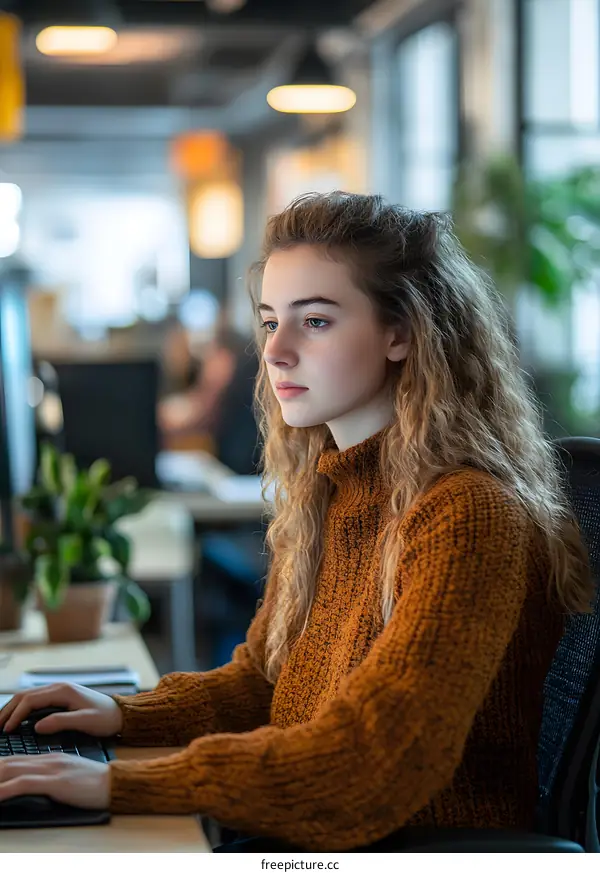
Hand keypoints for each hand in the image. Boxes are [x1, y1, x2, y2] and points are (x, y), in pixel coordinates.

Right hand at [0, 683, 123, 736]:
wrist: (121, 713)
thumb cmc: (105, 718)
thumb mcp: (85, 721)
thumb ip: (61, 722)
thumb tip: (37, 727)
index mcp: (63, 691)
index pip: (30, 700)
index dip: (16, 715)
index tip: (6, 730)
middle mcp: (58, 687)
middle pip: (24, 695)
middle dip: (8, 710)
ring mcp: (59, 691)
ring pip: (28, 696)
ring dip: (12, 708)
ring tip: (1, 723)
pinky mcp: (60, 697)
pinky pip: (35, 700)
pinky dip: (21, 708)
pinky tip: (16, 718)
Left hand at [0, 754, 108, 808]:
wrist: (115, 782)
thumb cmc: (94, 783)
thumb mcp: (69, 776)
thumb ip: (50, 776)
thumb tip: (31, 784)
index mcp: (49, 757)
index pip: (13, 759)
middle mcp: (46, 759)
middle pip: (7, 762)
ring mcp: (50, 768)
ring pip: (10, 770)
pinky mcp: (55, 781)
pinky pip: (23, 784)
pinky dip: (4, 790)